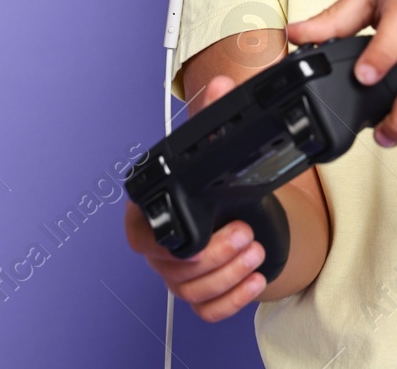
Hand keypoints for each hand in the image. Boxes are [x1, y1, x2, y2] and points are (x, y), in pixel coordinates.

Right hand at [122, 74, 268, 322]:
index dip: (166, 237)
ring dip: (229, 274)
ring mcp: (178, 276)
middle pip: (171, 269)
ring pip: (192, 292)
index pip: (140, 233)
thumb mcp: (210, 147)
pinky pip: (207, 311)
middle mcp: (159, 250)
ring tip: (256, 250)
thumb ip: (212, 116)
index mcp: (147, 213)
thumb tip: (222, 85)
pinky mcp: (201, 295)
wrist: (234, 210)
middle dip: (213, 255)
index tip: (199, 226)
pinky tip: (255, 280)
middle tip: (245, 233)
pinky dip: (233, 301)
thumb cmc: (209, 182)